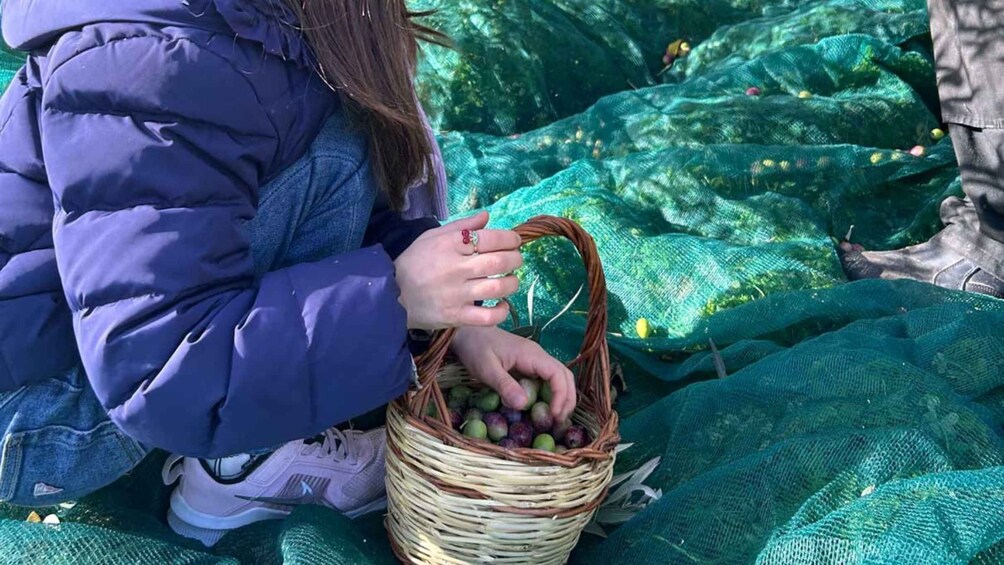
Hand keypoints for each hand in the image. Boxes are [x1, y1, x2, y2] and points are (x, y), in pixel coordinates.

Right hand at [395, 212, 522, 329]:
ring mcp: (456, 294)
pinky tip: (503, 305)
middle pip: (498, 261)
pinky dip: (502, 311)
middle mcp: (455, 268)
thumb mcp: (432, 237)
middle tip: (516, 259)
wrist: (390, 294)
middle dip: (515, 259)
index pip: (489, 238)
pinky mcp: (456, 316)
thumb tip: (487, 216)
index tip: (514, 241)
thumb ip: (461, 226)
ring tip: (511, 280)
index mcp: (449, 245)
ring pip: (497, 288)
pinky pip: (487, 317)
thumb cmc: (414, 262)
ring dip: (512, 283)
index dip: (509, 239)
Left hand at [450, 326, 575, 420]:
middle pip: (564, 376)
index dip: (561, 396)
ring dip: (561, 396)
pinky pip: (546, 379)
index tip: (554, 415)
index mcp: (532, 355)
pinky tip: (543, 407)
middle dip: (567, 399)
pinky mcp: (528, 365)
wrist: (468, 332)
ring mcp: (534, 360)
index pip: (558, 374)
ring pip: (558, 377)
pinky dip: (551, 394)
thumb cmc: (476, 348)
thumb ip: (505, 385)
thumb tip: (523, 405)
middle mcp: (538, 356)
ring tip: (555, 417)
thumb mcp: (487, 369)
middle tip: (559, 421)